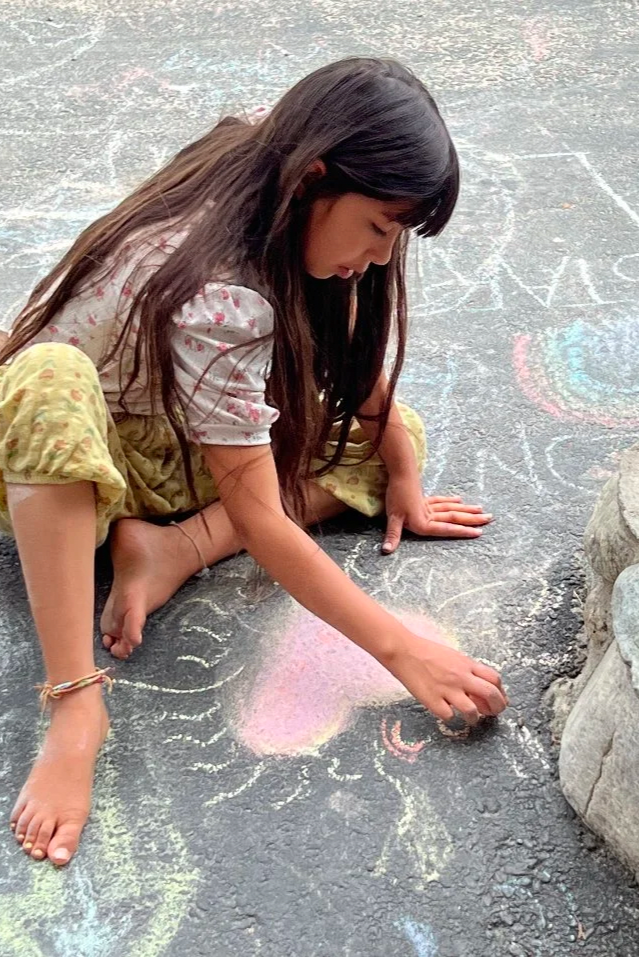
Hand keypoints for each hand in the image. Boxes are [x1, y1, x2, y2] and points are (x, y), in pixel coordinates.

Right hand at [381, 630, 507, 723]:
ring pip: (472, 711)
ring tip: (470, 718)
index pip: (495, 679)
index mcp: (467, 665)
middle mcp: (461, 677)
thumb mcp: (453, 656)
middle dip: (497, 708)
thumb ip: (468, 670)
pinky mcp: (432, 701)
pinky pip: (448, 715)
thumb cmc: (427, 651)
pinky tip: (446, 711)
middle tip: (493, 713)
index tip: (499, 699)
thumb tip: (480, 687)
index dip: (501, 692)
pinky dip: (449, 716)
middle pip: (491, 695)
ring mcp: (447, 689)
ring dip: (475, 718)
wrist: (403, 650)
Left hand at [383, 476, 492, 553]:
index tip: (478, 533)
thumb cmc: (395, 496)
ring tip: (481, 510)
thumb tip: (387, 551)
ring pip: (451, 509)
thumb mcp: (392, 518)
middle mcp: (429, 515)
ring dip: (466, 510)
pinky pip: (440, 501)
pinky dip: (450, 501)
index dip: (462, 531)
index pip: (447, 529)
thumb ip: (393, 535)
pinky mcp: (424, 498)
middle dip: (472, 520)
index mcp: (424, 523)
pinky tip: (459, 500)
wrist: (400, 473)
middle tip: (490, 519)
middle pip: (454, 517)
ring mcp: (428, 506)